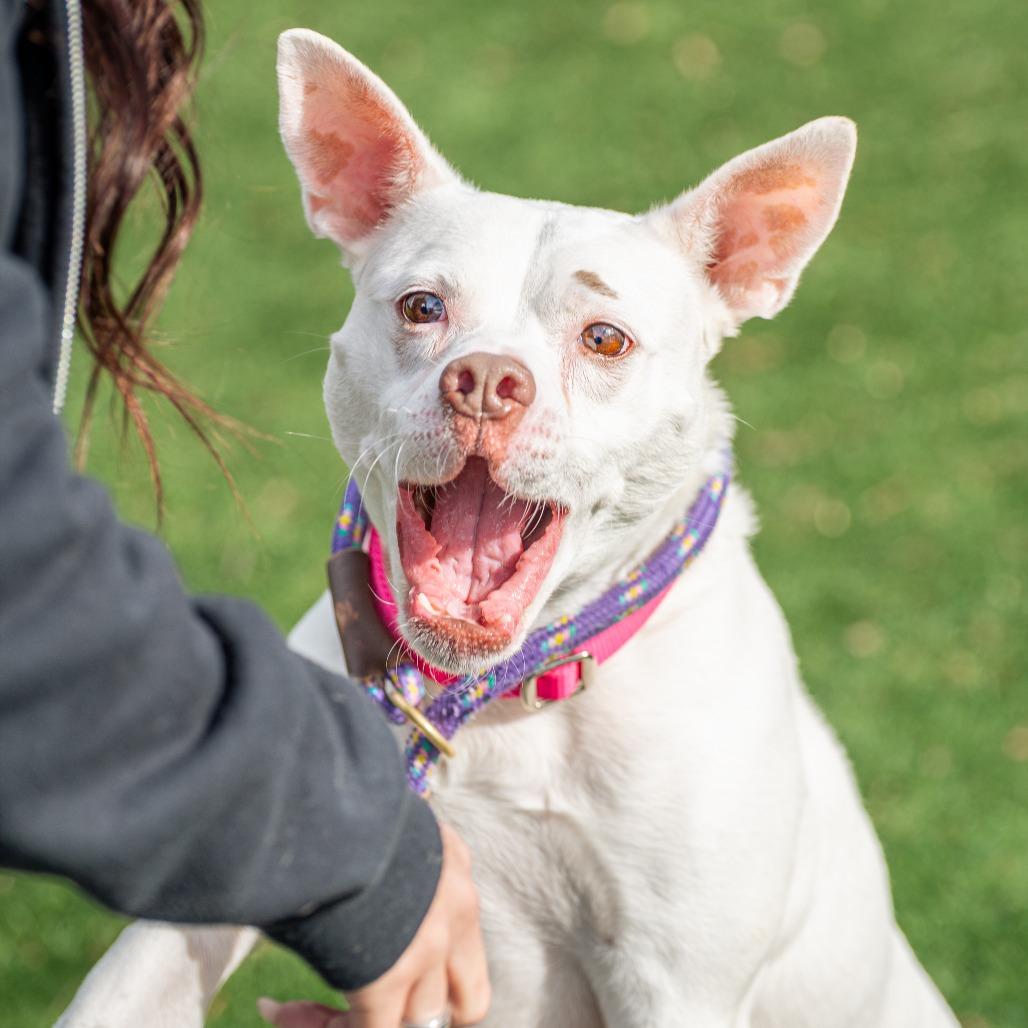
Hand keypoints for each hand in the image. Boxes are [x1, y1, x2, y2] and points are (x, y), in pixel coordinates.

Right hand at [258, 824, 489, 1027]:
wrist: (325, 801)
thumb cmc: (337, 804)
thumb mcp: (378, 828)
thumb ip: (386, 863)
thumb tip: (355, 881)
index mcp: (454, 866)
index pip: (466, 940)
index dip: (434, 971)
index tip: (371, 959)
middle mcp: (456, 910)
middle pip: (466, 1000)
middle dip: (420, 1011)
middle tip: (368, 1006)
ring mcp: (428, 948)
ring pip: (415, 1021)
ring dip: (359, 1020)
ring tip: (299, 1013)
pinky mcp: (386, 977)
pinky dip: (318, 1026)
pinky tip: (279, 1010)